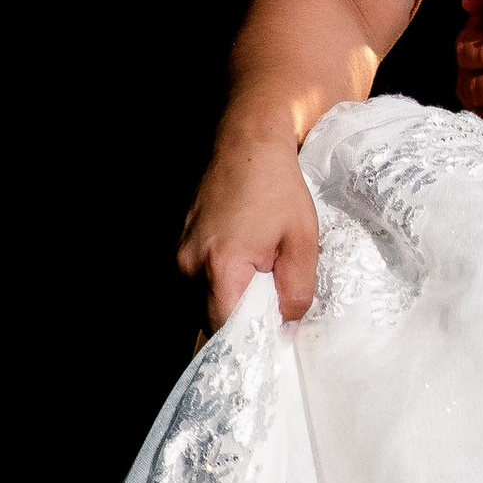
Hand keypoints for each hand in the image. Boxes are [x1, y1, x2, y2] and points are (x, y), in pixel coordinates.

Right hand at [177, 126, 318, 328]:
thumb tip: (286, 328)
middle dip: (241, 322)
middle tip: (271, 308)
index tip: (272, 338)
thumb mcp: (303, 242)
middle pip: (210, 318)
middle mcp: (190, 264)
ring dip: (228, 301)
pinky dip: (219, 283)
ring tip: (258, 279)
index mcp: (220, 265)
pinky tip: (243, 264)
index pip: (225, 328)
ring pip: (201, 301)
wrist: (249, 144)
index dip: (250, 339)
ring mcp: (180, 253)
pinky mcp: (180, 245)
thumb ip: (296, 292)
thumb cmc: (279, 189)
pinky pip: (197, 281)